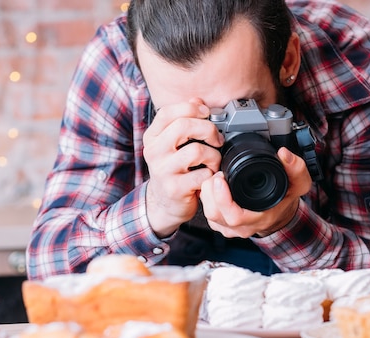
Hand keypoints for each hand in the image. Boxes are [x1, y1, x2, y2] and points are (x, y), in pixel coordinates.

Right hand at [143, 99, 223, 236]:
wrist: (164, 204)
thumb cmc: (173, 170)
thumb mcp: (172, 144)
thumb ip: (183, 120)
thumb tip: (197, 100)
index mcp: (152, 137)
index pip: (168, 112)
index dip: (191, 108)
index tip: (206, 113)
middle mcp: (153, 152)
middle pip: (184, 126)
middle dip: (208, 130)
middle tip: (217, 139)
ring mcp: (163, 171)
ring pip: (197, 151)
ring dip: (214, 156)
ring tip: (213, 162)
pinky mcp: (175, 188)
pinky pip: (203, 174)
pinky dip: (212, 174)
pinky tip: (209, 176)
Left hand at [200, 147, 312, 236]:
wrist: (279, 213)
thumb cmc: (285, 200)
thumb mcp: (298, 184)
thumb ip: (296, 168)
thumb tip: (284, 154)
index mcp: (258, 219)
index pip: (233, 216)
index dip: (222, 198)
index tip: (220, 178)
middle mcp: (242, 227)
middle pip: (214, 214)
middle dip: (211, 191)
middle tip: (218, 173)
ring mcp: (229, 228)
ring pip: (208, 213)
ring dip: (207, 193)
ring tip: (216, 178)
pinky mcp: (221, 224)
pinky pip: (207, 213)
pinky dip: (207, 198)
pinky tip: (214, 188)